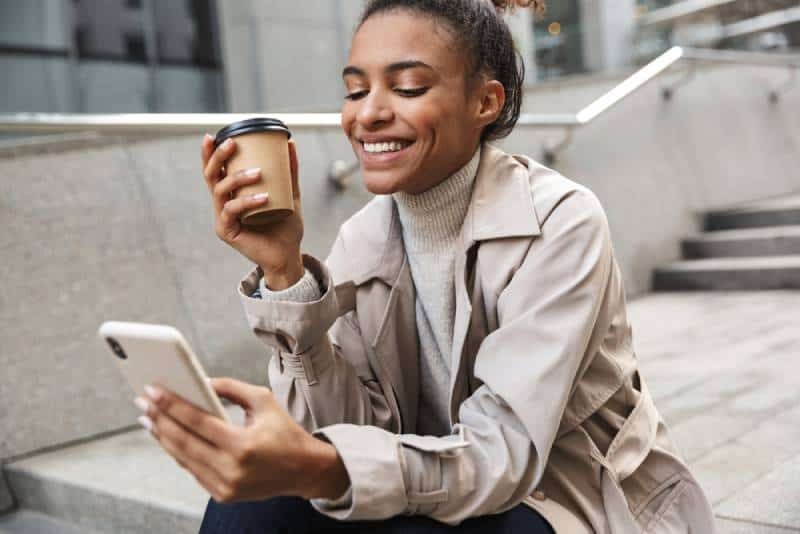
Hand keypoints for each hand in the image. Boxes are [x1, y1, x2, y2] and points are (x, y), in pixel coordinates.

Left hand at [136, 378, 349, 502]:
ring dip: (162, 436)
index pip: (198, 422)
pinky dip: (177, 451)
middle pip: (183, 441)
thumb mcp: (264, 401)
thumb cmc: (285, 432)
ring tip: (148, 417)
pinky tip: (167, 436)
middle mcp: (232, 469)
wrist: (304, 470)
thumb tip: (202, 382)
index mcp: (243, 445)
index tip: (153, 390)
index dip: (172, 405)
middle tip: (143, 401)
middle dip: (159, 419)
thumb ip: (231, 388)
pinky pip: (192, 470)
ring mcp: (225, 486)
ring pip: (183, 458)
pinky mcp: (222, 495)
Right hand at [202, 135, 304, 288]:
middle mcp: (223, 203)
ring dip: (237, 178)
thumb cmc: (286, 225)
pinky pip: (231, 211)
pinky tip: (263, 197)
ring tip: (258, 173)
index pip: (216, 169)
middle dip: (218, 156)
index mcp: (232, 193)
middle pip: (211, 175)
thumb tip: (291, 142)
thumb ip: (289, 171)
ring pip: (220, 190)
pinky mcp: (226, 231)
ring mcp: (222, 218)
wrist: (288, 254)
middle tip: (233, 144)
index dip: (210, 153)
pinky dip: (246, 202)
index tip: (213, 135)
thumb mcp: (290, 193)